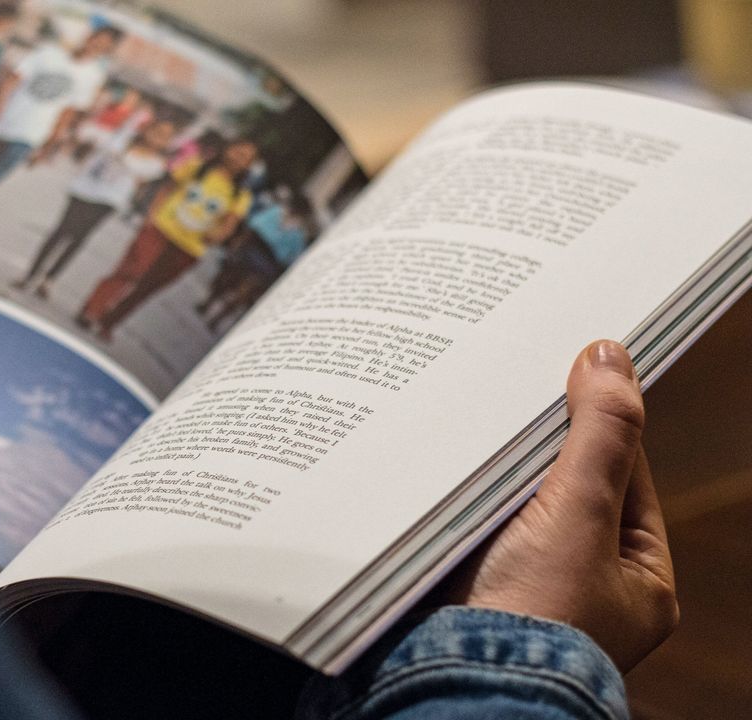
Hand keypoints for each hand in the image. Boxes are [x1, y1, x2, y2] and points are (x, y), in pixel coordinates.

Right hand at [450, 340, 677, 670]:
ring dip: (491, 473)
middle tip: (509, 392)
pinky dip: (460, 498)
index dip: (597, 424)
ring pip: (514, 506)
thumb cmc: (531, 618)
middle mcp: (586, 588)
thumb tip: (610, 357)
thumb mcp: (580, 513)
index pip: (625, 477)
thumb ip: (601, 434)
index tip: (570, 373)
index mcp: (636, 581)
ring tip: (468, 425)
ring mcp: (527, 590)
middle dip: (535, 447)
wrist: (451, 680)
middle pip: (566, 488)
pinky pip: (472, 525)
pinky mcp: (473, 588)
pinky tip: (440, 468)